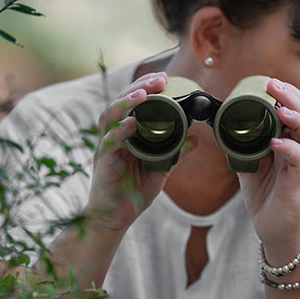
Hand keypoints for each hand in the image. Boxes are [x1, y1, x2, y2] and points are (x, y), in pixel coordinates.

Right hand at [84, 72, 196, 231]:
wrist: (114, 220)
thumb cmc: (133, 193)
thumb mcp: (160, 170)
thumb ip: (176, 153)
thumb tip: (196, 139)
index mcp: (125, 134)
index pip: (132, 103)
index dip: (146, 87)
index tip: (164, 78)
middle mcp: (113, 136)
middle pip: (120, 102)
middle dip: (139, 87)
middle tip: (159, 79)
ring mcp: (105, 148)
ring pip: (109, 117)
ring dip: (125, 102)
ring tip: (143, 94)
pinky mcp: (103, 164)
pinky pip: (109, 143)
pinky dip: (120, 132)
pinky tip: (132, 123)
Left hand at [237, 78, 299, 256]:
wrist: (273, 229)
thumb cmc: (265, 193)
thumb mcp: (249, 161)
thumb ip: (241, 142)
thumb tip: (219, 120)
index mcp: (291, 142)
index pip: (298, 111)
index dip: (288, 95)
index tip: (271, 83)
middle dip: (294, 99)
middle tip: (275, 86)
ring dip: (299, 122)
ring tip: (283, 110)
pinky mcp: (298, 187)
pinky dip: (292, 151)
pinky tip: (277, 142)